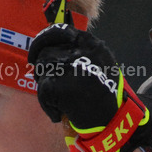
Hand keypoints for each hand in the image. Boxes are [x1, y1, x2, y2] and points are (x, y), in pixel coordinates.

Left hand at [28, 25, 151, 151]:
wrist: (114, 119)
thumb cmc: (106, 94)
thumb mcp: (99, 63)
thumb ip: (79, 52)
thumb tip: (49, 47)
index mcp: (89, 43)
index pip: (58, 31)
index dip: (44, 40)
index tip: (38, 52)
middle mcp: (79, 51)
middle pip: (46, 52)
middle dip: (41, 68)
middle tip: (43, 82)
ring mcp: (69, 67)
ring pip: (42, 70)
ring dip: (44, 87)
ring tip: (56, 101)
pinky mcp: (59, 86)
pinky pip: (42, 90)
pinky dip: (47, 106)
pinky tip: (59, 113)